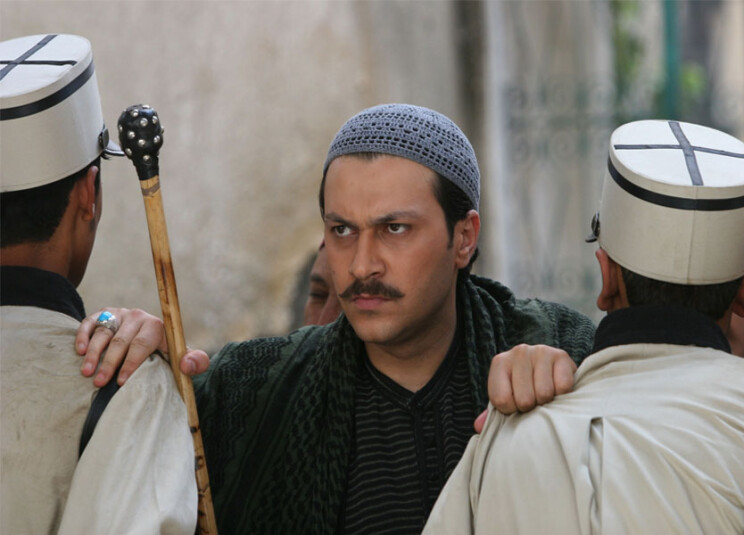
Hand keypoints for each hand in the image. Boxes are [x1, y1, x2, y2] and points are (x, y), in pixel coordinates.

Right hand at [77, 308, 208, 385]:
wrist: (152, 334)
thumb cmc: (167, 351)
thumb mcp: (182, 356)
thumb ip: (195, 361)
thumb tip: (188, 365)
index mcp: (157, 327)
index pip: (142, 345)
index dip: (131, 363)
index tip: (121, 382)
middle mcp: (138, 317)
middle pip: (120, 341)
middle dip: (109, 363)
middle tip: (99, 382)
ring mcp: (120, 314)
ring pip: (104, 332)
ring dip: (93, 353)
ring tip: (86, 372)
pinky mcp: (105, 313)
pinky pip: (91, 321)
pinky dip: (83, 335)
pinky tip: (78, 351)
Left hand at [486, 344, 575, 417]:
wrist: (552, 369)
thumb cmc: (523, 388)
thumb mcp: (506, 398)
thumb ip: (492, 414)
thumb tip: (478, 426)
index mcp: (500, 362)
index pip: (501, 400)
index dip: (511, 410)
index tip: (515, 405)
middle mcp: (518, 352)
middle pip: (524, 399)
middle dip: (530, 407)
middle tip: (533, 400)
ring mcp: (540, 351)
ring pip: (544, 394)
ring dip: (547, 401)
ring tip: (545, 394)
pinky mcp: (561, 356)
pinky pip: (562, 387)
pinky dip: (562, 394)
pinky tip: (557, 388)